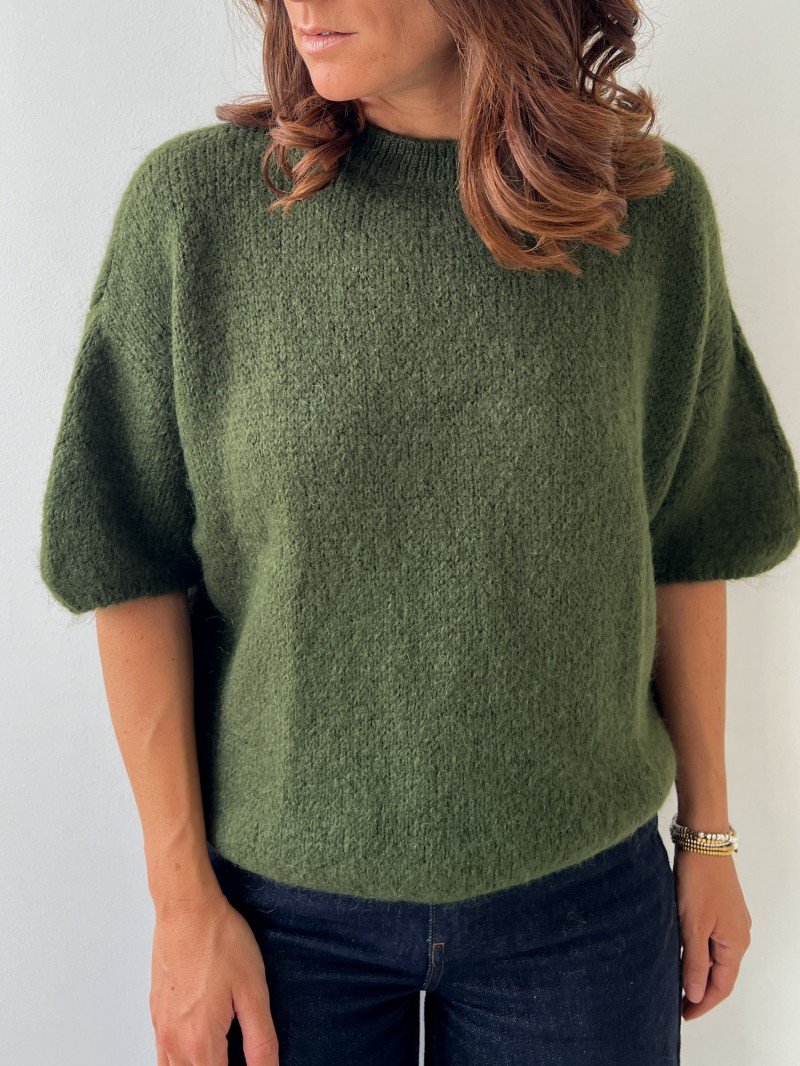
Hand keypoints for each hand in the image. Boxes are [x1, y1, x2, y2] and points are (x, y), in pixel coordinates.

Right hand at [150, 891, 279, 1063]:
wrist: (187, 909)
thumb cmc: (220, 941)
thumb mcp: (253, 991)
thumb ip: (261, 1040)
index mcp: (200, 1041)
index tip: (255, 1065)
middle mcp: (174, 1042)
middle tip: (240, 1057)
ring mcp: (161, 1029)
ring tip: (223, 1056)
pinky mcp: (156, 1014)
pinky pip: (162, 1057)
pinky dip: (179, 1063)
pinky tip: (199, 1049)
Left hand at [672, 848, 751, 1020]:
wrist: (703, 840)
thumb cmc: (699, 881)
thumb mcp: (693, 925)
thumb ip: (695, 962)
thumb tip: (696, 994)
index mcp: (736, 943)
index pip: (722, 986)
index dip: (703, 1003)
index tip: (684, 1015)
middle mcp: (738, 934)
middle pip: (721, 973)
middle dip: (701, 990)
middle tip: (677, 1003)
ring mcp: (731, 919)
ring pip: (715, 956)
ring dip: (699, 971)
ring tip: (677, 982)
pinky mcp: (720, 907)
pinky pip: (711, 939)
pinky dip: (698, 952)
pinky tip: (682, 952)